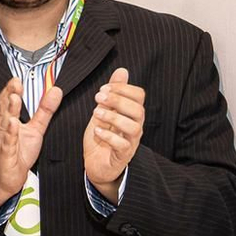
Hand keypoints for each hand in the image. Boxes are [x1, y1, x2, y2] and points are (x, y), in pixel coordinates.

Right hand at [0, 77, 62, 206]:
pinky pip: (7, 142)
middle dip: (9, 95)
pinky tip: (12, 124)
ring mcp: (2, 141)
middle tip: (15, 82)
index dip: (11, 90)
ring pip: (4, 124)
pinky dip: (9, 133)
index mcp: (7, 122)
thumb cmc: (18, 153)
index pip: (7, 102)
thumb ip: (44, 111)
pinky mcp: (5, 154)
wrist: (8, 179)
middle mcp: (1, 129)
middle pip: (4, 109)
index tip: (18, 78)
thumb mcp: (36, 130)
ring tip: (14, 98)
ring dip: (9, 110)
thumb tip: (56, 91)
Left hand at [84, 67, 144, 201]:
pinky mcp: (122, 155)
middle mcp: (135, 126)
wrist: (97, 165)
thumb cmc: (102, 137)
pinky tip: (97, 131)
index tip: (104, 88)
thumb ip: (112, 93)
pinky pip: (123, 145)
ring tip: (96, 113)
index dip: (123, 89)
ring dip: (113, 117)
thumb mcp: (104, 111)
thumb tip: (122, 71)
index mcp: (131, 114)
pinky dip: (109, 136)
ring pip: (133, 127)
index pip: (139, 96)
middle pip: (138, 109)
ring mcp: (130, 141)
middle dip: (118, 100)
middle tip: (98, 97)